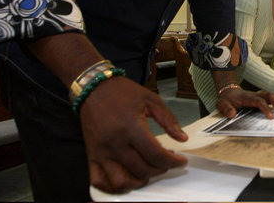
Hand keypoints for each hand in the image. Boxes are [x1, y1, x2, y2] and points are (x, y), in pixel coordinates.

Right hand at [80, 76, 188, 193]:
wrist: (95, 88)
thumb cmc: (122, 92)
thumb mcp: (151, 99)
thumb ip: (168, 120)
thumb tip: (182, 138)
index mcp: (131, 128)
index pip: (156, 155)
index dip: (172, 162)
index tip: (180, 161)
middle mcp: (115, 143)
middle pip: (142, 170)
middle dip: (160, 169)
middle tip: (167, 162)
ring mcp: (101, 152)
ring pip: (121, 181)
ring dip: (139, 180)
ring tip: (149, 171)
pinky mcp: (91, 155)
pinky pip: (99, 181)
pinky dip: (113, 185)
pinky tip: (126, 178)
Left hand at [216, 88, 273, 118]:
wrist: (229, 92)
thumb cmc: (226, 99)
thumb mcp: (222, 104)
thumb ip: (226, 109)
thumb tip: (232, 114)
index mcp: (247, 97)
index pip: (259, 101)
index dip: (266, 108)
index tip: (271, 117)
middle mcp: (255, 94)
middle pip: (269, 96)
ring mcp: (259, 95)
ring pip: (273, 96)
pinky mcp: (262, 98)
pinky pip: (273, 98)